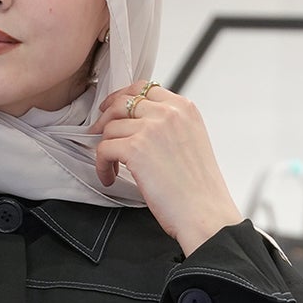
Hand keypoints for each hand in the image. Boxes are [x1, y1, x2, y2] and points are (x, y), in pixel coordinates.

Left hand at [89, 81, 241, 256]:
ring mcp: (151, 128)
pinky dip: (102, 165)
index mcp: (184, 108)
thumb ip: (170, 127)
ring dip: (105, 148)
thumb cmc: (199, 190)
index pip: (144, 88)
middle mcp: (168, 112)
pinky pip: (103, 148)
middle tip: (98, 134)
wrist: (204, 213)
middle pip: (122, 102)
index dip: (122, 98)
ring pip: (110, 127)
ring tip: (113, 168)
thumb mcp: (192, 142)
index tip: (111, 110)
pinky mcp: (136, 149)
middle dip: (105, 117)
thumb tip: (141, 125)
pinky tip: (110, 178)